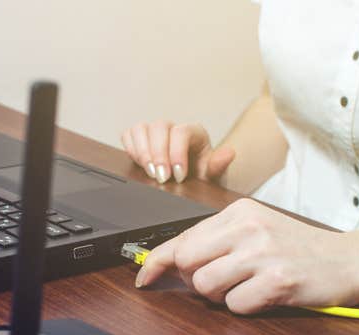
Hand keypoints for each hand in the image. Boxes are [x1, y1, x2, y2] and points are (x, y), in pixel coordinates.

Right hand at [120, 121, 235, 183]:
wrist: (192, 182)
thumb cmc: (202, 176)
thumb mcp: (213, 174)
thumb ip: (219, 165)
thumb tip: (229, 153)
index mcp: (194, 132)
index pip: (181, 132)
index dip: (177, 153)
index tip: (178, 176)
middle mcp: (173, 128)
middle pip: (159, 127)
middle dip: (158, 154)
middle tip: (161, 178)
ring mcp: (155, 132)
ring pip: (141, 128)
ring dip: (142, 151)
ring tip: (149, 172)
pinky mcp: (140, 139)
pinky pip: (129, 134)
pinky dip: (131, 149)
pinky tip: (139, 165)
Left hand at [135, 199, 358, 313]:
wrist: (349, 260)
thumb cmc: (298, 247)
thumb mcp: (256, 229)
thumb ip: (217, 240)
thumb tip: (172, 261)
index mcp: (239, 211)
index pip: (183, 236)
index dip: (157, 260)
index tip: (144, 276)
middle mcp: (249, 227)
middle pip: (187, 262)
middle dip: (196, 278)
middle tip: (221, 279)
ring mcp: (263, 253)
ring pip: (206, 285)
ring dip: (221, 294)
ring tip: (247, 285)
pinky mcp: (278, 280)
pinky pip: (235, 305)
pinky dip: (245, 306)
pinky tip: (265, 293)